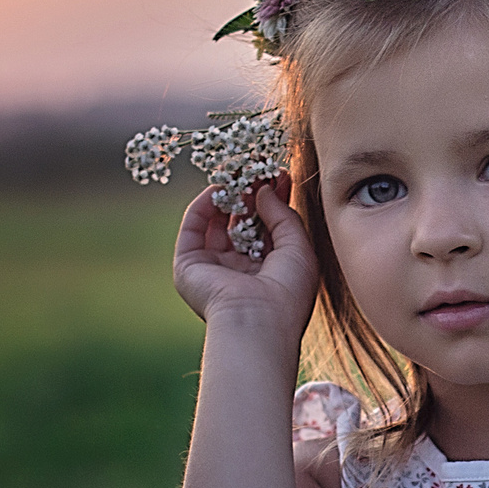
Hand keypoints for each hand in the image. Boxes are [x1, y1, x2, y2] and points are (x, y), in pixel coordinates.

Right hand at [170, 174, 319, 334]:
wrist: (258, 321)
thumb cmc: (287, 292)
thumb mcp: (299, 247)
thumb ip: (283, 215)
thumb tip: (265, 189)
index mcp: (269, 272)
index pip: (268, 228)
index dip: (274, 199)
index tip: (279, 174)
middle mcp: (240, 271)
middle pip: (242, 222)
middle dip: (251, 194)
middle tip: (258, 167)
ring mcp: (213, 268)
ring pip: (217, 223)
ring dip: (228, 195)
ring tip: (239, 171)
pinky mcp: (189, 266)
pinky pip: (193, 228)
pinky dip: (203, 205)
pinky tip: (219, 187)